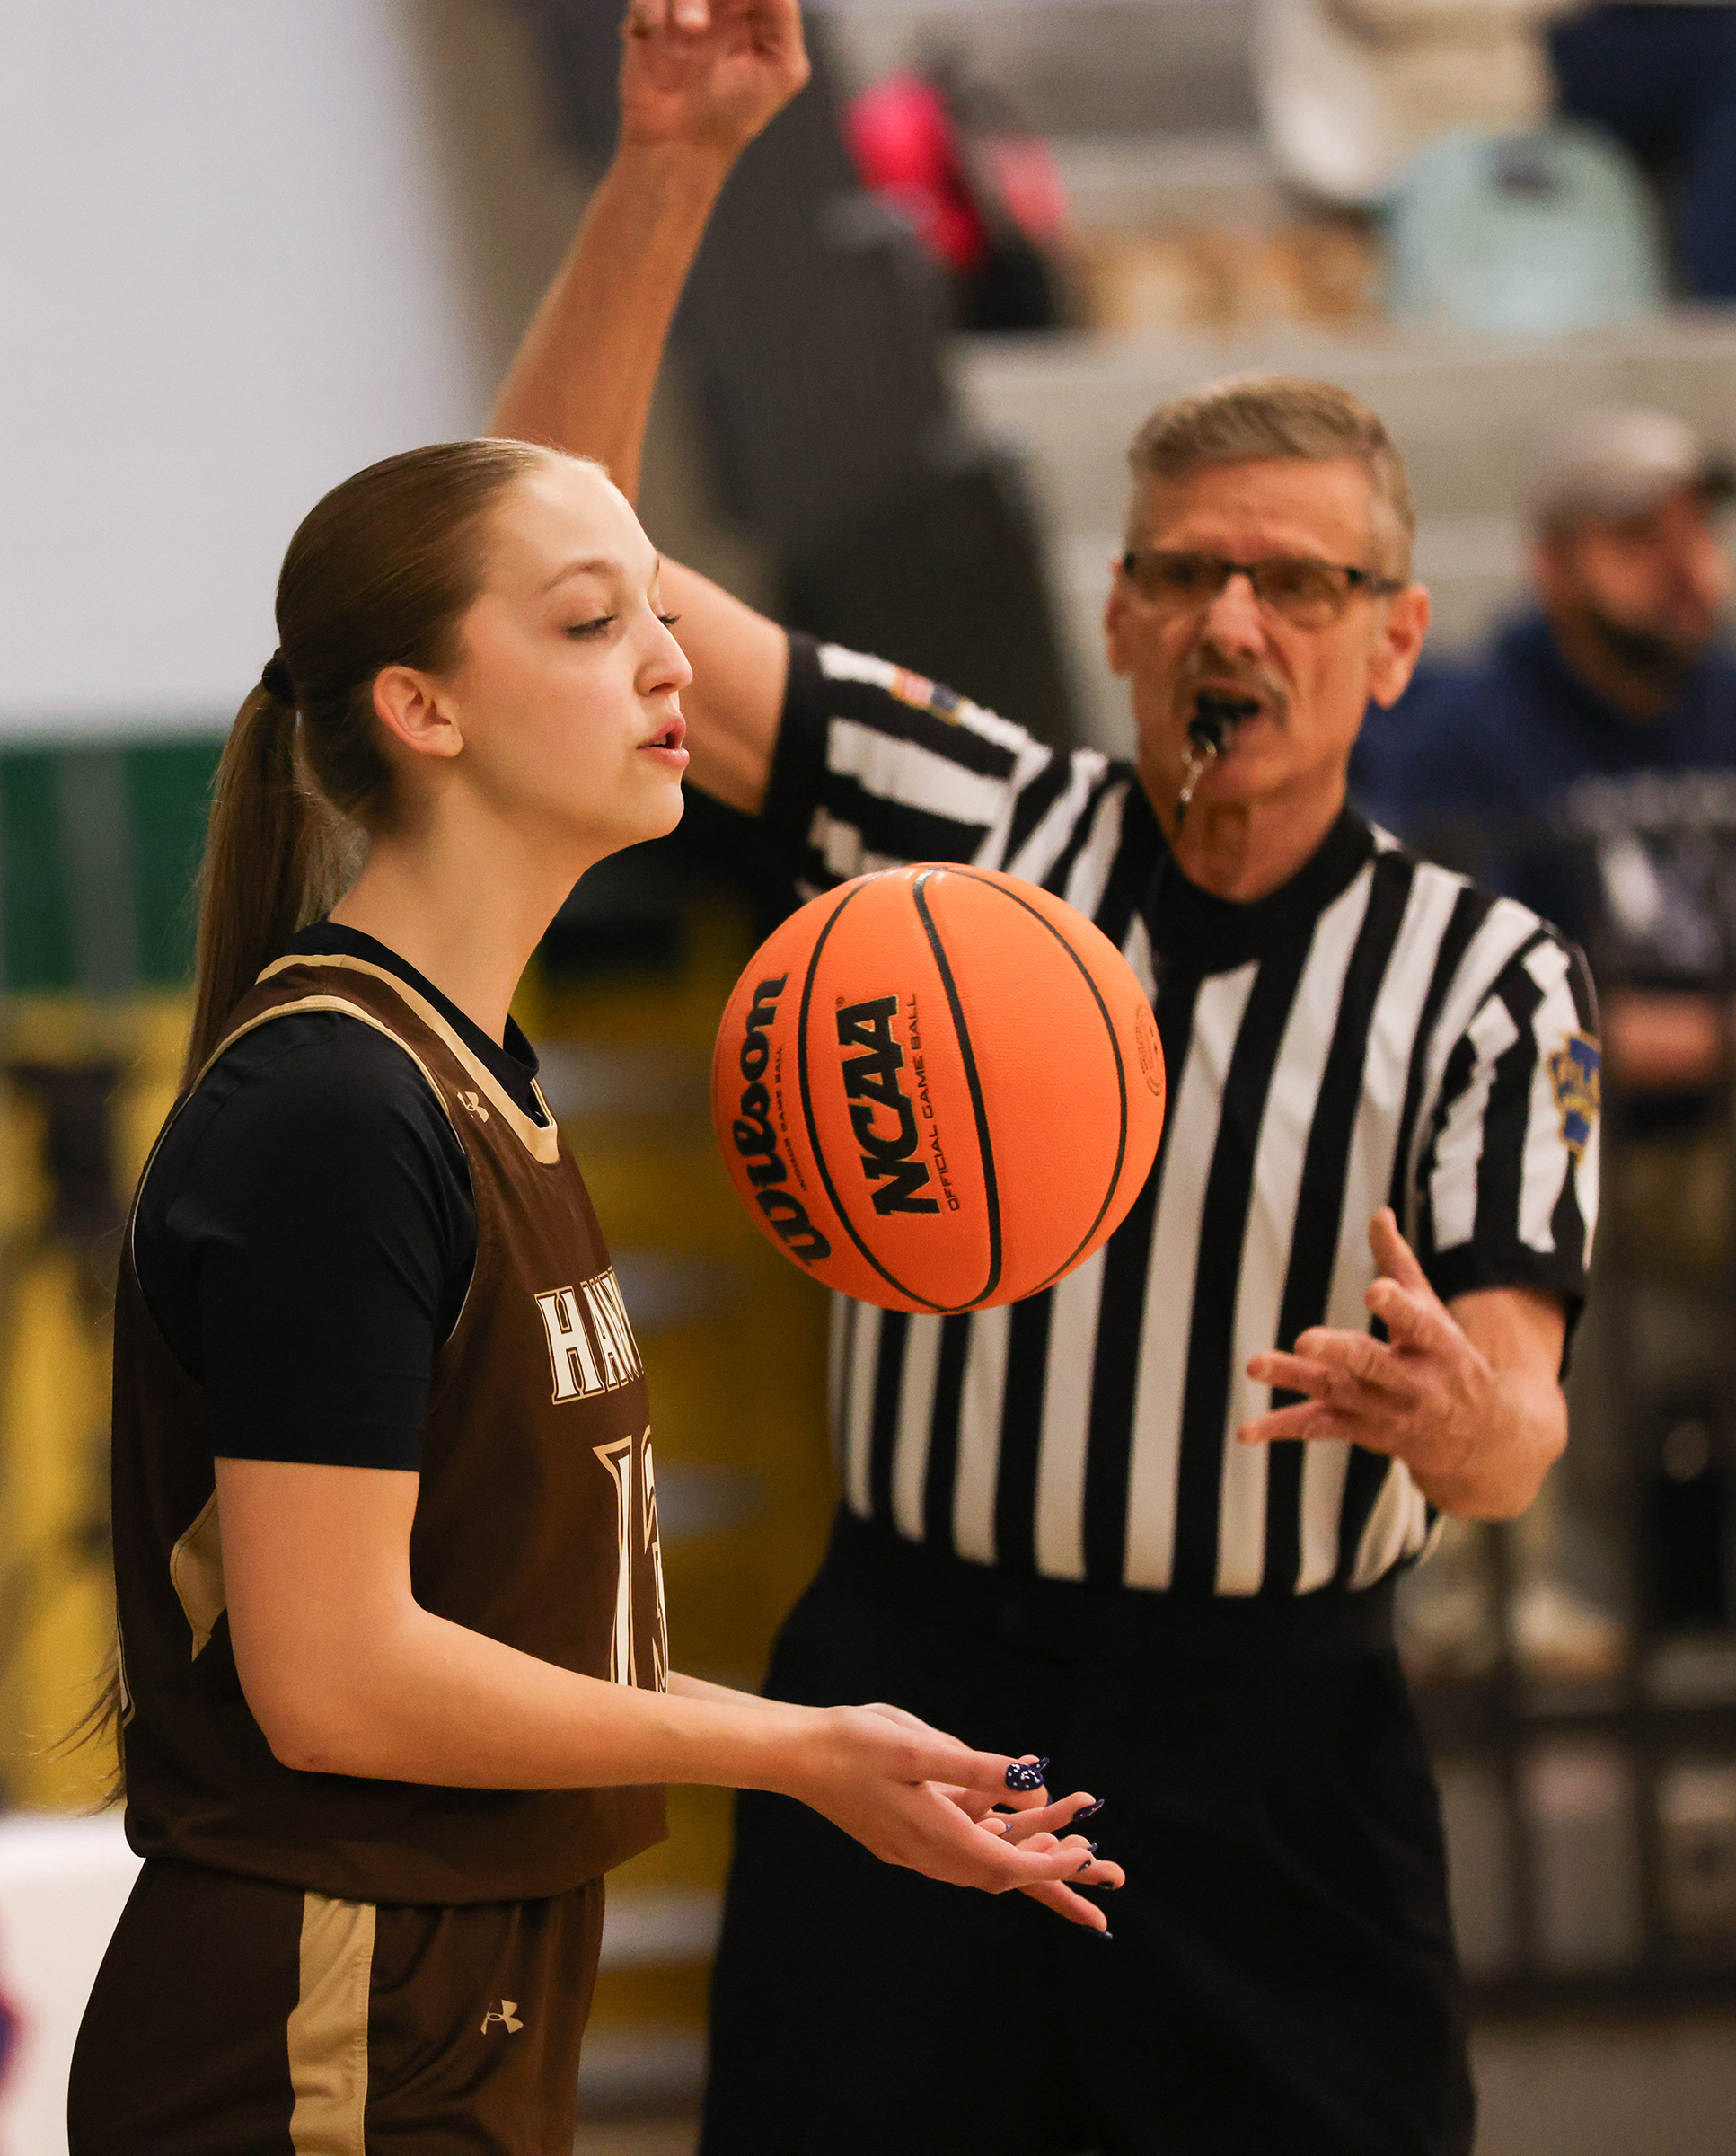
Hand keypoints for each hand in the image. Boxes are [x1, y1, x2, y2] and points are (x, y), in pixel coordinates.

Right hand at [620, 0, 810, 158]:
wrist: (683, 147)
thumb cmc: (737, 113)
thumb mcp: (782, 68)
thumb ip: (783, 13)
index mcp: (754, 2)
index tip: (737, 4)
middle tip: (703, 22)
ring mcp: (681, 4)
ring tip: (690, 31)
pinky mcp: (647, 16)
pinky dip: (651, 7)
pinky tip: (658, 34)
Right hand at [860, 1704, 1122, 1930]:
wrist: (793, 1754)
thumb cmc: (852, 1741)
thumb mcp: (917, 1746)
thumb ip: (976, 1766)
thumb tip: (1030, 1780)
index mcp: (931, 1832)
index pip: (1006, 1864)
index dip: (1052, 1864)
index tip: (1089, 1856)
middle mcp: (922, 1852)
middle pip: (998, 1875)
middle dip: (1050, 1873)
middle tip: (1099, 1868)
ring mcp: (908, 1848)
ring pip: (978, 1866)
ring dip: (1022, 1858)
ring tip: (1065, 1846)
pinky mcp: (898, 1837)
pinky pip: (956, 1852)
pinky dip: (989, 1843)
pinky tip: (1002, 1823)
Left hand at [1239, 1208, 1559, 1516]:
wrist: (1478, 1437)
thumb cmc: (1446, 1358)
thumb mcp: (1431, 1312)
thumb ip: (1400, 1264)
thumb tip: (1379, 1212)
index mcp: (1434, 1344)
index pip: (1417, 1322)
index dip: (1397, 1306)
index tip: (1375, 1290)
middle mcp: (1410, 1381)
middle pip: (1371, 1364)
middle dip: (1340, 1352)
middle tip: (1305, 1339)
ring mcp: (1383, 1409)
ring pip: (1335, 1392)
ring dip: (1294, 1378)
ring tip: (1254, 1365)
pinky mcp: (1359, 1430)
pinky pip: (1317, 1428)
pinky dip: (1280, 1428)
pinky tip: (1246, 1431)